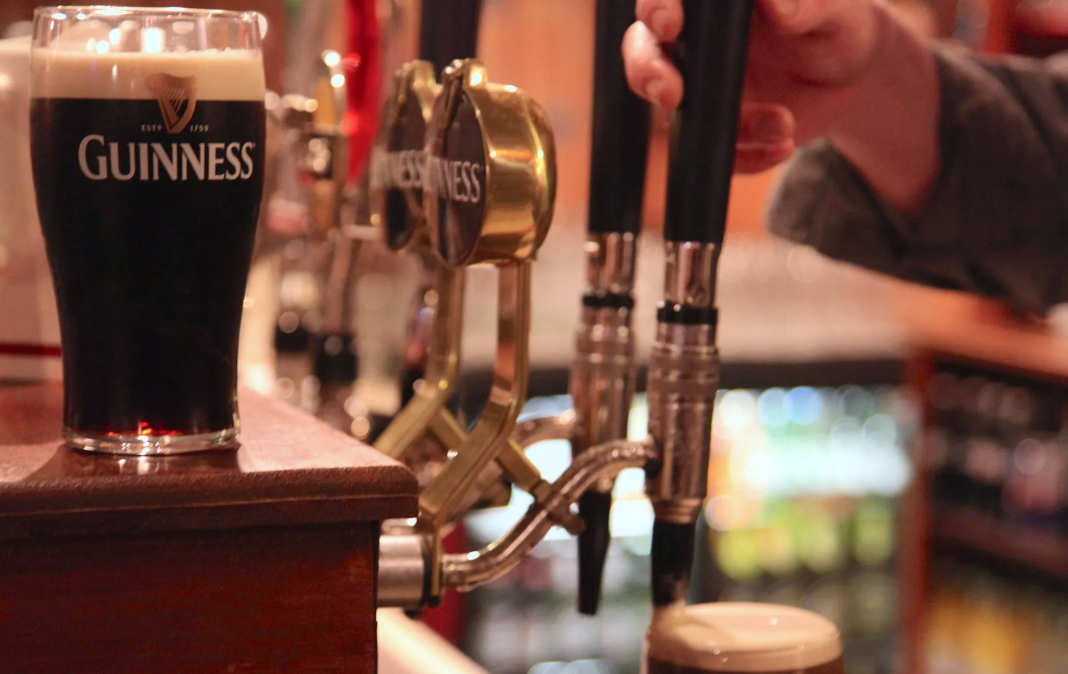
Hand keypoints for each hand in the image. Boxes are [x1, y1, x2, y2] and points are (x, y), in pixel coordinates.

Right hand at [623, 0, 938, 216]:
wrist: (854, 81)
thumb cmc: (840, 27)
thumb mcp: (838, 13)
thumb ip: (808, 5)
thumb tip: (774, 1)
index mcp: (713, 5)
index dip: (657, 7)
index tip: (670, 23)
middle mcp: (693, 43)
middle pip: (643, 51)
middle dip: (646, 71)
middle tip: (669, 92)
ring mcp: (699, 91)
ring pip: (672, 114)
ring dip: (728, 127)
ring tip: (782, 124)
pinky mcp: (715, 130)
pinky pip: (715, 154)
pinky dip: (748, 157)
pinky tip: (785, 145)